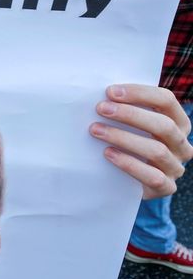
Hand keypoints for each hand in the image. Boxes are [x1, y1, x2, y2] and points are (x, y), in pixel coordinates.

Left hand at [90, 84, 192, 198]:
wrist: (126, 179)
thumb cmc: (126, 141)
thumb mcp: (131, 123)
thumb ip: (125, 107)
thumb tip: (102, 91)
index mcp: (178, 122)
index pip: (166, 101)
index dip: (139, 93)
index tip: (110, 92)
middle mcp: (182, 144)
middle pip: (163, 125)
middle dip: (130, 115)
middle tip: (101, 108)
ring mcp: (176, 167)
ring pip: (157, 150)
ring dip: (123, 137)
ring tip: (96, 130)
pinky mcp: (166, 187)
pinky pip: (152, 177)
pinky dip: (129, 163)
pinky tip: (108, 153)